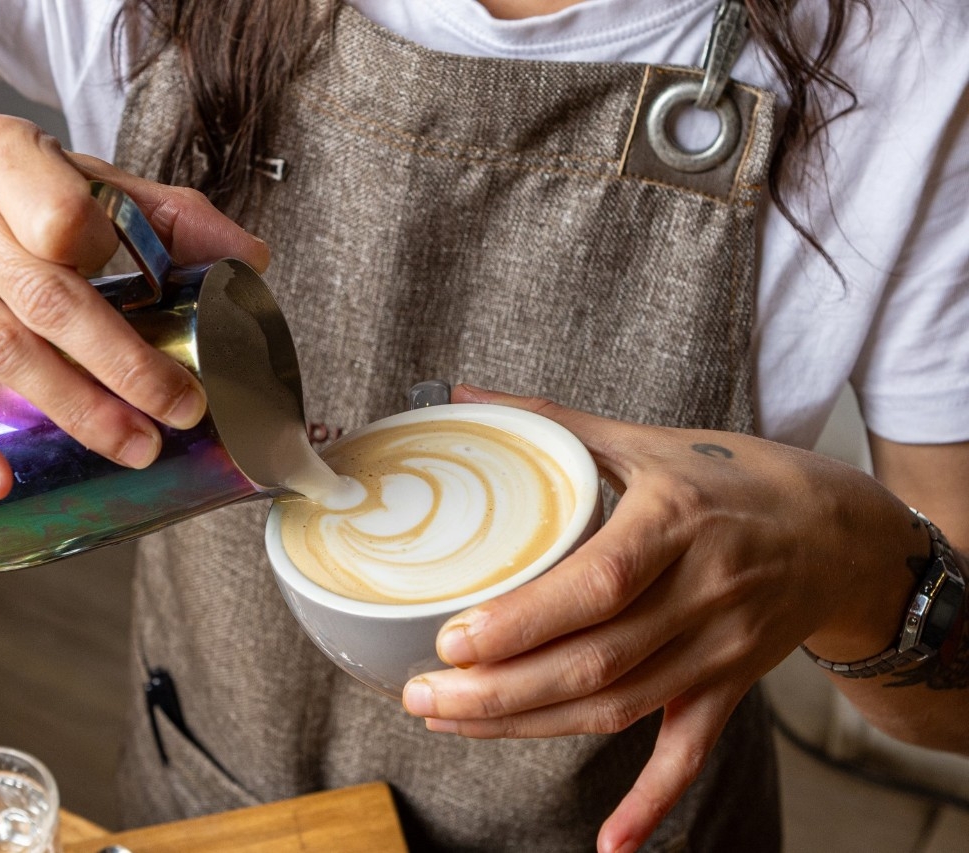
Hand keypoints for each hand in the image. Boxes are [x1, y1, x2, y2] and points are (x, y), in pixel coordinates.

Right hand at [0, 113, 267, 499]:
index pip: (63, 212)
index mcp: (0, 152)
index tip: (164, 307)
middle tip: (179, 412)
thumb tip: (251, 259)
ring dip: (72, 410)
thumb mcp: (59, 168)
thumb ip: (153, 211)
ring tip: (132, 446)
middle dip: (123, 367)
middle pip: (46, 299)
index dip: (111, 258)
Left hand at [401, 385, 924, 852]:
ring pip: (620, 707)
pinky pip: (691, 751)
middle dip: (500, 691)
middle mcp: (702, 592)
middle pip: (596, 662)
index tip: (451, 640)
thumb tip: (464, 397)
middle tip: (423, 696)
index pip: (596, 585)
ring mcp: (719, 649)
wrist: (837, 530)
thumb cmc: (733, 478)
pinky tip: (611, 844)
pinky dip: (653, 802)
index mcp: (676, 520)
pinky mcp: (729, 686)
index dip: (523, 623)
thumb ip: (553, 423)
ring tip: (452, 724)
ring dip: (531, 727)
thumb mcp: (648, 440)